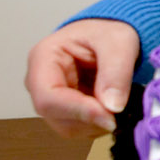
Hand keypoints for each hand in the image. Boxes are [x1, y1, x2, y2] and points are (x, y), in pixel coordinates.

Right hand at [25, 19, 140, 138]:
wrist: (111, 33)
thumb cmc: (108, 31)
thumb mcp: (119, 42)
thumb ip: (116, 71)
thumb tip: (111, 107)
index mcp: (43, 57)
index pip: (48, 96)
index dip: (78, 111)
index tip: (108, 117)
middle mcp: (39, 82)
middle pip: (56, 117)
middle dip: (90, 119)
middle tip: (120, 110)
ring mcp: (50, 98)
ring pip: (68, 127)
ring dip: (96, 123)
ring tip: (116, 100)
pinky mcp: (64, 110)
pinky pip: (80, 128)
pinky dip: (99, 123)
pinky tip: (110, 105)